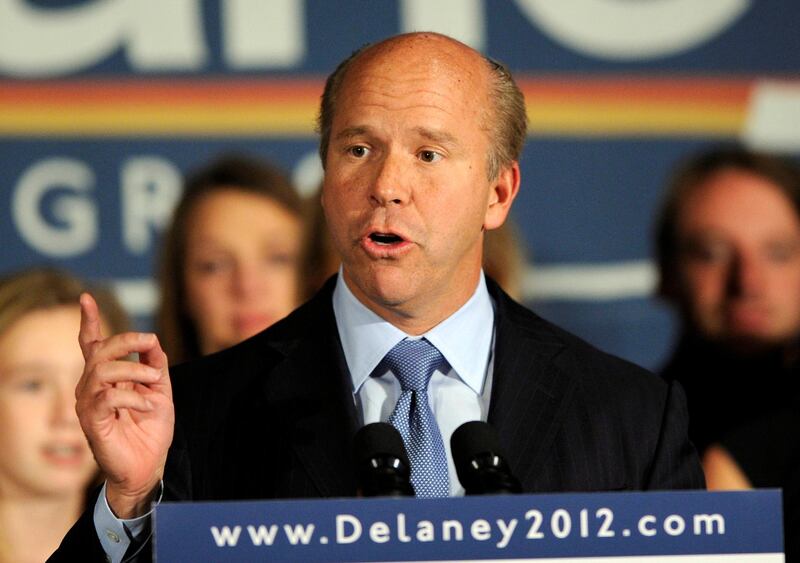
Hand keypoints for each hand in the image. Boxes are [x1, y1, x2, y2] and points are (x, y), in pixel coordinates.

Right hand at [76, 293, 174, 517]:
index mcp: (108, 378)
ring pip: (102, 370)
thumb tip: (152, 340)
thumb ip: (156, 365)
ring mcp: (89, 405)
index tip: (85, 298)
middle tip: (151, 343)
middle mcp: (92, 388)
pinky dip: (133, 397)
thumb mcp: (160, 390)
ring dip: (134, 370)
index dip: (89, 321)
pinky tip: (149, 406)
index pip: (93, 345)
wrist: (150, 466)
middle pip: (100, 351)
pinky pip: (106, 398)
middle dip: (127, 340)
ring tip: (156, 382)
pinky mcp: (91, 423)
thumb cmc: (151, 429)